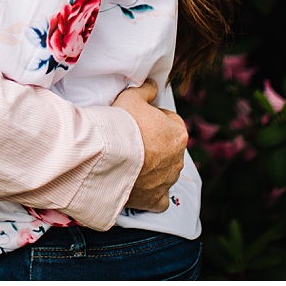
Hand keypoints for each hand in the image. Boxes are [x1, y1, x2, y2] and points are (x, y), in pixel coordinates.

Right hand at [112, 80, 187, 211]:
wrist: (107, 156)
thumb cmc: (122, 124)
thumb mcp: (131, 96)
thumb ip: (146, 90)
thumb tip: (153, 86)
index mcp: (178, 133)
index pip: (170, 121)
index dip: (153, 118)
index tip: (137, 121)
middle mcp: (179, 159)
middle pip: (167, 148)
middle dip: (154, 145)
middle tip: (130, 141)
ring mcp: (168, 181)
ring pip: (164, 172)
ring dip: (151, 167)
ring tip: (128, 161)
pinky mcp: (156, 200)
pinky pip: (158, 198)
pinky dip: (151, 193)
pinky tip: (138, 186)